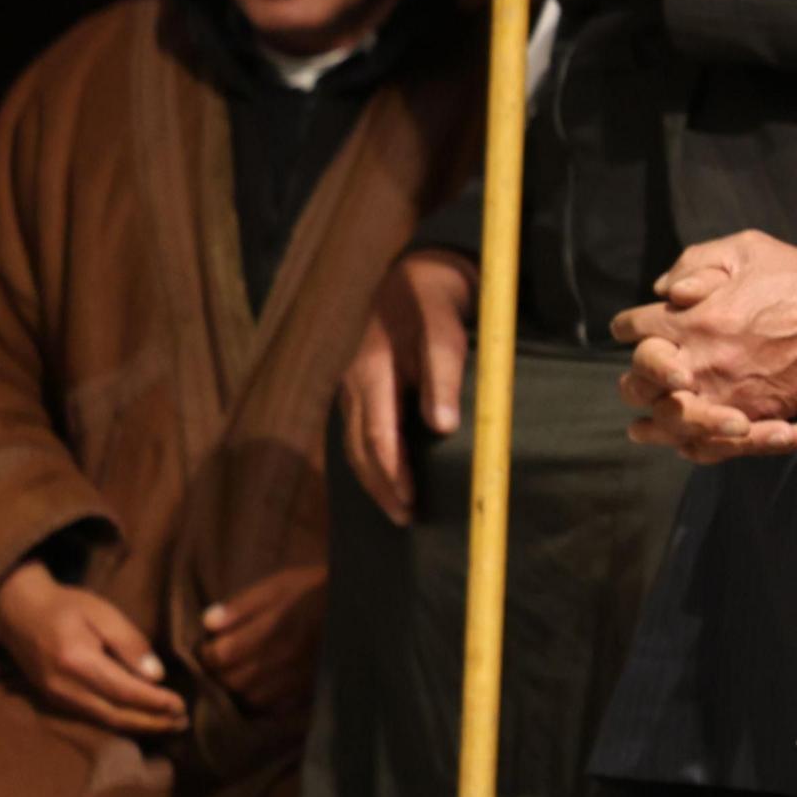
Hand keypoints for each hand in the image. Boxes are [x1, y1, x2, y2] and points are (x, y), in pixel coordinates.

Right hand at [0, 563, 184, 734]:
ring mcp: (56, 697)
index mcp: (77, 661)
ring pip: (104, 720)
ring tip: (170, 725)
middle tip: (182, 722)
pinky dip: (120, 721)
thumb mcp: (102, 613)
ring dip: (139, 726)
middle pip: (115, 714)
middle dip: (152, 722)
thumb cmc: (65, 607)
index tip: (181, 706)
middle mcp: (64, 686)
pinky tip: (141, 720)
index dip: (154, 702)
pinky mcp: (54, 700)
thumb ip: (129, 643)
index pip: (124, 690)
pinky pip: (92, 716)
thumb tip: (156, 676)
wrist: (17, 613)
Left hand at [194, 563, 324, 712]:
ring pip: (250, 699)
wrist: (361, 606)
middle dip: (219, 674)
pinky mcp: (310, 689)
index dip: (206, 652)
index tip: (210, 645)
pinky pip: (276, 708)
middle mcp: (281, 659)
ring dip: (239, 689)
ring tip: (241, 674)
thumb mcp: (280, 585)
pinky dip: (264, 701)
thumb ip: (242, 605)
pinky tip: (265, 686)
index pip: (218, 656)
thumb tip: (207, 623)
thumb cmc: (317, 590)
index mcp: (270, 631)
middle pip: (230, 682)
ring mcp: (297, 679)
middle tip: (222, 662)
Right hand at [338, 249, 471, 527]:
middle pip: (360, 447)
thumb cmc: (434, 308)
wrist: (412, 279)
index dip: (392, 471)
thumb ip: (442, 377)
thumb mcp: (445, 334)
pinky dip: (372, 459)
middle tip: (405, 517)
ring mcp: (352, 388)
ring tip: (399, 508)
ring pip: (355, 443)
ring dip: (375, 478)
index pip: (376, 434)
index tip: (408, 500)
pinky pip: (360, 433)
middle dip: (381, 485)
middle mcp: (353, 384)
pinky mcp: (359, 391)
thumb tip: (442, 427)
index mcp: (371, 372)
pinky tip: (388, 479)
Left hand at [612, 230, 796, 460]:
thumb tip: (666, 291)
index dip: (631, 325)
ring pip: (667, 422)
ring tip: (643, 426)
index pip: (635, 327)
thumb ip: (696, 263)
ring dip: (654, 422)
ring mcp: (724, 395)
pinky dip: (695, 447)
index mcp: (691, 318)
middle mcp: (698, 362)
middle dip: (638, 374)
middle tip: (648, 372)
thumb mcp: (746, 249)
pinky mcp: (752, 418)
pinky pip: (711, 445)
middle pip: (639, 380)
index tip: (633, 327)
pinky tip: (684, 444)